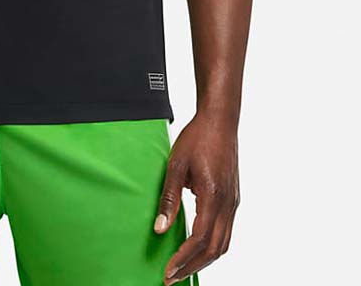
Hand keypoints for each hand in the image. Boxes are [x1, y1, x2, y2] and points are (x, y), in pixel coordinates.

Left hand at [153, 110, 239, 284]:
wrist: (220, 121)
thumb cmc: (197, 138)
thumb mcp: (176, 165)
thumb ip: (168, 198)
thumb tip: (159, 229)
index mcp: (213, 196)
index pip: (200, 239)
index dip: (184, 260)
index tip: (168, 272)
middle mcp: (228, 204)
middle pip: (214, 249)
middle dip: (192, 267)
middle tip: (171, 278)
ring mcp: (233, 202)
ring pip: (223, 244)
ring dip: (204, 260)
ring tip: (183, 269)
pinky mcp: (233, 199)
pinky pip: (226, 232)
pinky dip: (212, 247)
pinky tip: (197, 248)